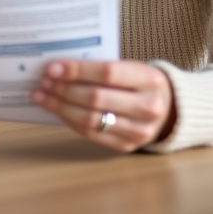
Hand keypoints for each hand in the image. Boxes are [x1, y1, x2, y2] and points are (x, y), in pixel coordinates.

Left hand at [32, 60, 175, 152]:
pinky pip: (91, 134)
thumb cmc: (141, 82)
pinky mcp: (127, 146)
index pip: (107, 73)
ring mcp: (139, 130)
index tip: (52, 67)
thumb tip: (60, 68)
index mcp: (150, 79)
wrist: (169, 109)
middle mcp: (148, 107)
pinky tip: (58, 110)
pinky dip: (70, 121)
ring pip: (90, 119)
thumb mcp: (132, 67)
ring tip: (42, 96)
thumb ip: (102, 67)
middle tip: (43, 82)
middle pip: (95, 98)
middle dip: (63, 89)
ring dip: (60, 107)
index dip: (77, 70)